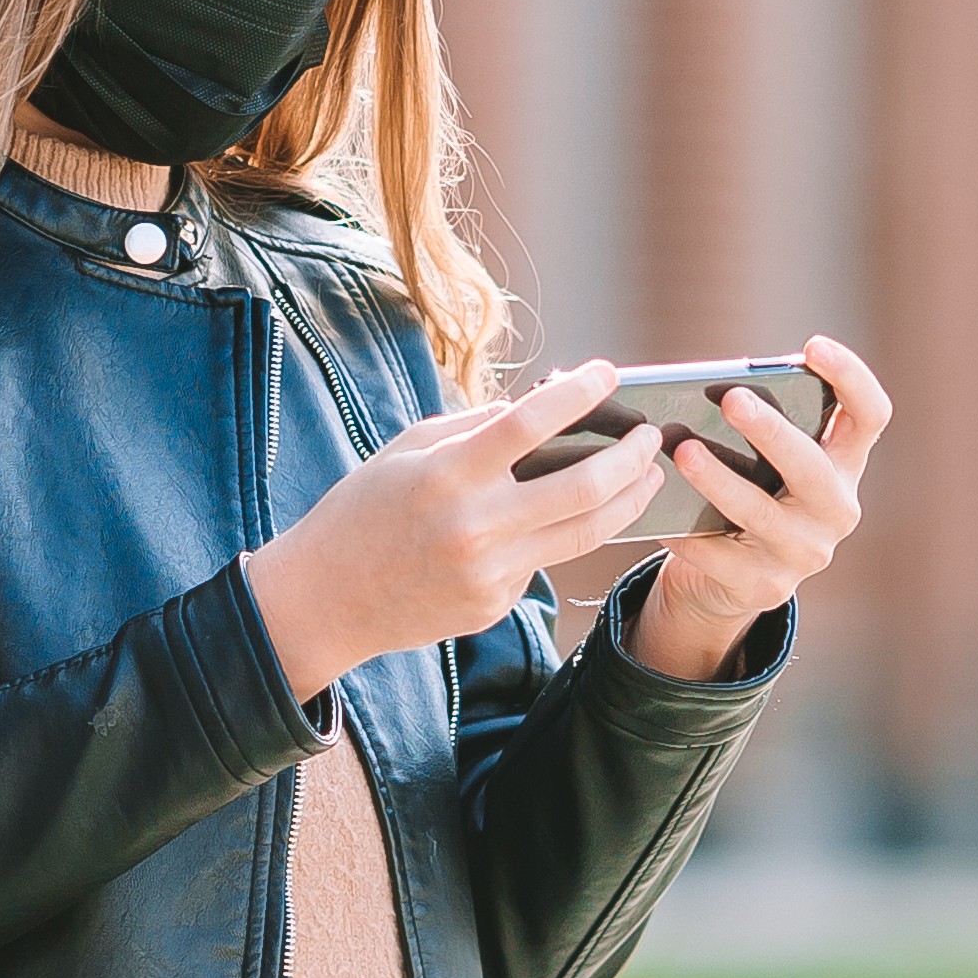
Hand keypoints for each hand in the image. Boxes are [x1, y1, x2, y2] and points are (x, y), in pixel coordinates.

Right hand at [245, 363, 667, 704]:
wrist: (327, 598)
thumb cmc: (364, 509)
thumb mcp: (407, 449)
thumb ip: (475, 425)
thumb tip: (539, 404)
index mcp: (448, 474)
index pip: (530, 422)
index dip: (578, 392)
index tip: (608, 372)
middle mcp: (474, 525)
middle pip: (583, 487)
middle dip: (630, 457)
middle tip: (651, 436)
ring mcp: (488, 572)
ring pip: (584, 533)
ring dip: (628, 500)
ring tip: (648, 475)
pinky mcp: (494, 605)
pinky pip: (543, 562)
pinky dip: (561, 535)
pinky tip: (565, 520)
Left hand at [630, 337, 895, 680]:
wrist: (728, 580)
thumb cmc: (747, 494)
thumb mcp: (765, 462)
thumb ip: (759, 427)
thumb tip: (709, 390)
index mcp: (844, 465)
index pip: (869, 416)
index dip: (851, 378)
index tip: (813, 346)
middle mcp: (836, 509)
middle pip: (813, 467)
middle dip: (771, 432)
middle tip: (730, 399)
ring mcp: (805, 552)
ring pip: (761, 513)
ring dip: (719, 480)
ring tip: (683, 452)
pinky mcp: (765, 586)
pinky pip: (721, 557)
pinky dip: (688, 535)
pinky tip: (661, 518)